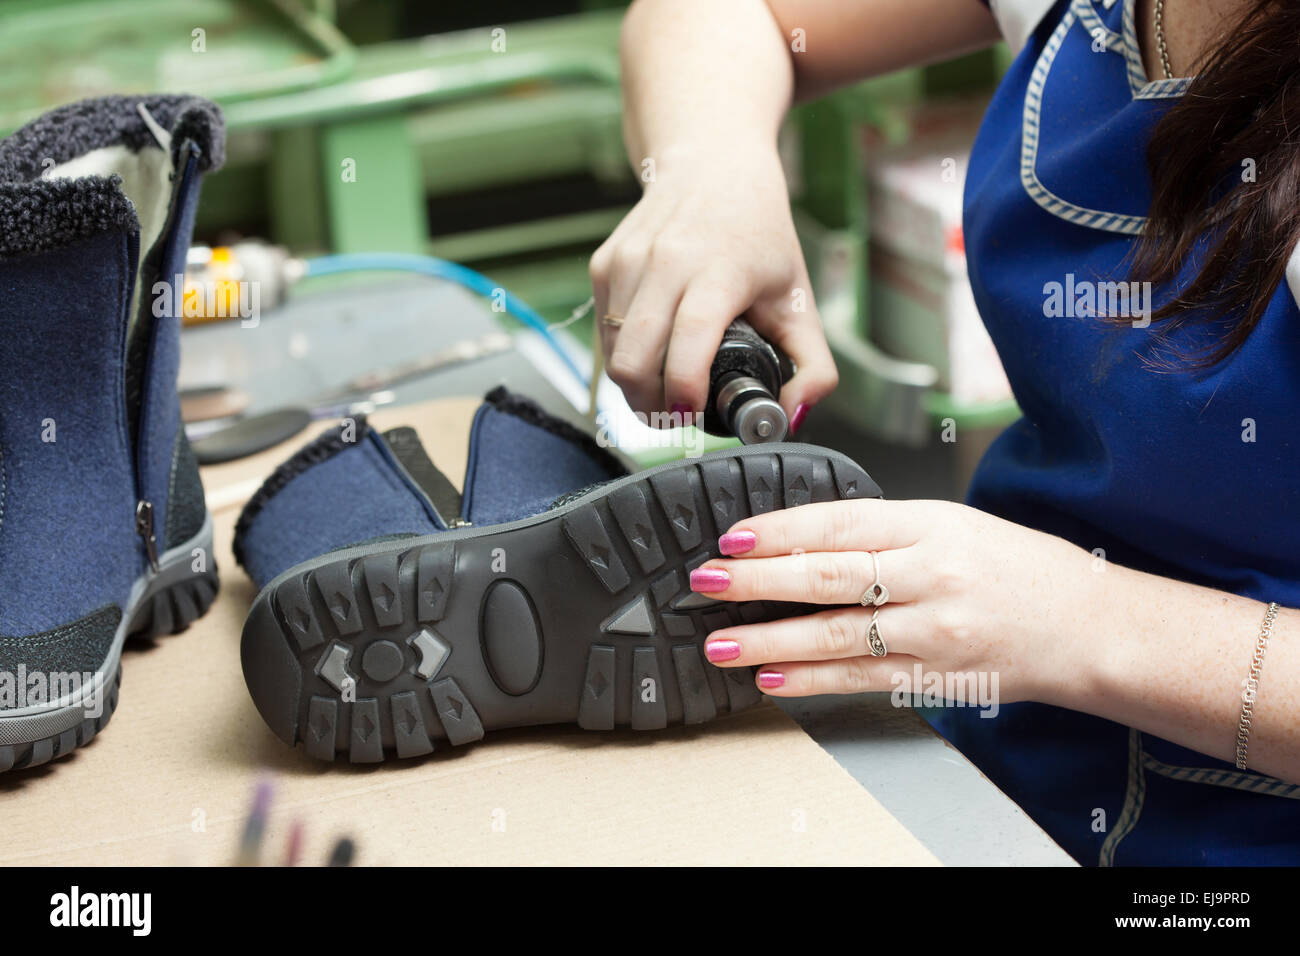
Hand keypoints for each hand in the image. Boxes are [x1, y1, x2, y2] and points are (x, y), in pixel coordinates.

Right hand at [589, 143, 836, 420]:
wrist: (713, 164)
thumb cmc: (759, 234)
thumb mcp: (800, 297)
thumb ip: (814, 367)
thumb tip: (790, 417)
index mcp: (720, 271)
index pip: (688, 342)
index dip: (684, 390)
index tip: (692, 416)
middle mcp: (667, 262)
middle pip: (633, 361)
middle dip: (651, 406)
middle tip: (677, 415)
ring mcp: (629, 261)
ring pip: (612, 354)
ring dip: (634, 385)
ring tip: (665, 388)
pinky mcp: (604, 262)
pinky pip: (603, 332)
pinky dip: (624, 353)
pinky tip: (653, 348)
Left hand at [689, 499, 1097, 704]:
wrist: (1086, 625)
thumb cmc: (1016, 568)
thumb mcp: (952, 523)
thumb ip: (883, 529)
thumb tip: (802, 539)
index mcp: (930, 524)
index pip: (838, 522)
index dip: (778, 531)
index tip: (732, 537)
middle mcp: (929, 574)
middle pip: (827, 576)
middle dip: (755, 581)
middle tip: (705, 582)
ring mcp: (932, 630)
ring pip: (834, 634)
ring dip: (769, 640)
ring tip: (721, 642)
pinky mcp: (934, 676)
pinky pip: (859, 679)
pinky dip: (809, 679)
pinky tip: (772, 678)